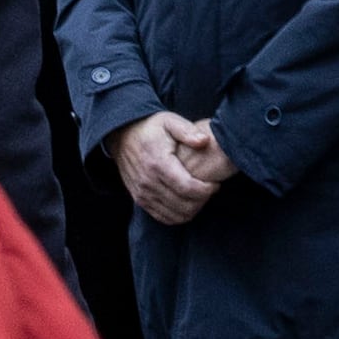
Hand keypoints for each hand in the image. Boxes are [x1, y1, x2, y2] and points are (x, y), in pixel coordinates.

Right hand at [112, 111, 231, 225]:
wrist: (122, 136)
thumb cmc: (151, 128)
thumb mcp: (170, 121)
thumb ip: (187, 131)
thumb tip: (204, 141)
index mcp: (158, 163)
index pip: (188, 187)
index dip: (206, 190)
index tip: (216, 184)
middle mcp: (148, 182)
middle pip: (183, 205)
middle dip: (203, 201)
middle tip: (211, 190)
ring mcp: (142, 193)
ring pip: (174, 215)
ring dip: (192, 210)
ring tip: (201, 196)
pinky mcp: (139, 200)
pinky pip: (162, 217)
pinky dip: (178, 216)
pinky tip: (187, 204)